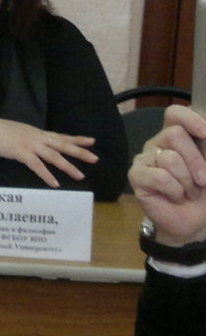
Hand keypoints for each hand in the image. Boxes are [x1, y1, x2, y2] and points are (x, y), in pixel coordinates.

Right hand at [0, 117, 96, 187]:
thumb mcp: (19, 131)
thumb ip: (30, 138)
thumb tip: (35, 144)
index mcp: (37, 132)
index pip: (61, 136)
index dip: (77, 139)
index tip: (92, 141)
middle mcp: (38, 137)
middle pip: (62, 145)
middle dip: (79, 152)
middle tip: (95, 159)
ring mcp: (31, 145)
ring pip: (54, 156)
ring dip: (68, 167)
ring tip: (80, 176)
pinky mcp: (22, 153)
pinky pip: (37, 166)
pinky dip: (47, 176)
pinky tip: (55, 184)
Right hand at [130, 104, 205, 246]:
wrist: (195, 221)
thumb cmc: (205, 192)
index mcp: (178, 136)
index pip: (174, 114)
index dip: (189, 118)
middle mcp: (158, 143)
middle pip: (174, 134)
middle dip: (196, 160)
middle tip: (204, 181)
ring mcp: (145, 159)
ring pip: (169, 158)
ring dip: (187, 181)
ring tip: (188, 192)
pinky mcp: (136, 176)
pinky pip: (159, 177)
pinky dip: (175, 190)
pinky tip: (175, 196)